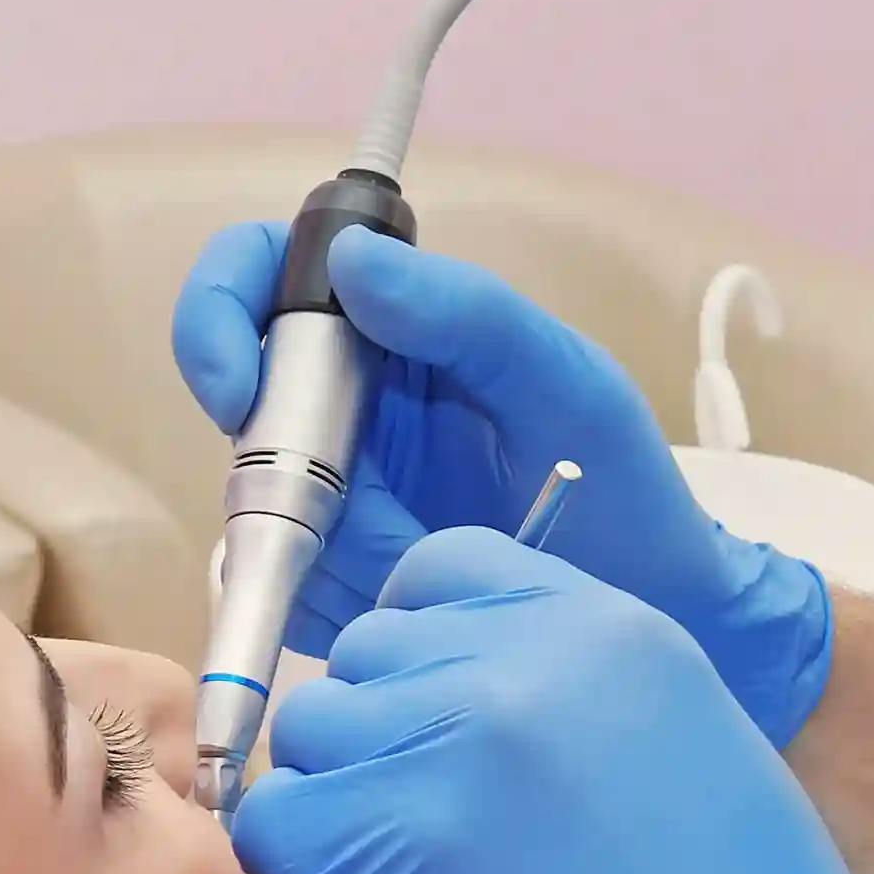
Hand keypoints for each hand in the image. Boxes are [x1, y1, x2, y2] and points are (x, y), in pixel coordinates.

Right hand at [171, 222, 833, 743]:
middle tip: (383, 524)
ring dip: (333, 552)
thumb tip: (349, 258)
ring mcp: (334, 492)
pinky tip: (411, 605)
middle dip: (293, 479)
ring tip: (432, 565)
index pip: (262, 277)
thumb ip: (465, 312)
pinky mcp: (334, 576)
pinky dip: (337, 604)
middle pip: (246, 415)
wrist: (655, 614)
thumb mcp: (561, 383)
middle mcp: (348, 401)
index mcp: (393, 327)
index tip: (240, 393)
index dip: (218, 320)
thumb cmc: (622, 486)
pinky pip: (287, 591)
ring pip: (259, 513)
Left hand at [231, 527, 873, 873]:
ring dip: (340, 810)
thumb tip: (483, 709)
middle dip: (385, 737)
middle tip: (438, 840)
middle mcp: (512, 663)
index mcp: (607, 628)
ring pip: (310, 739)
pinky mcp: (363, 850)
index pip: (443, 573)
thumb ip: (585, 703)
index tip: (444, 727)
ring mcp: (431, 748)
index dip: (426, 652)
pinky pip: (276, 826)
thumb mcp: (695, 756)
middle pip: (366, 656)